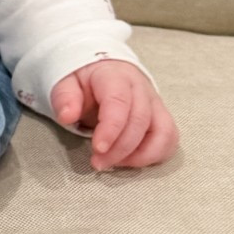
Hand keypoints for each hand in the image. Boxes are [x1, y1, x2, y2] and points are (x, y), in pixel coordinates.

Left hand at [50, 61, 178, 171]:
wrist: (103, 69)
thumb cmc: (85, 79)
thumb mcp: (66, 81)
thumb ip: (64, 97)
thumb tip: (66, 116)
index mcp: (116, 76)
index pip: (119, 102)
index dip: (111, 129)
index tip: (98, 148)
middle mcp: (141, 89)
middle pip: (140, 121)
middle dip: (120, 149)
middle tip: (99, 163)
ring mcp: (154, 104)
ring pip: (163, 132)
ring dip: (141, 155)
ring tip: (116, 163)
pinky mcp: (160, 118)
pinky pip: (169, 139)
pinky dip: (154, 155)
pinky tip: (131, 161)